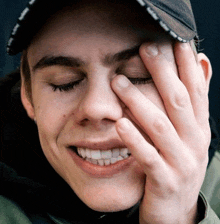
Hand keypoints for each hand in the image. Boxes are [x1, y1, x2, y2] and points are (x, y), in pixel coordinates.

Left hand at [111, 42, 211, 222]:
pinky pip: (148, 157)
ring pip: (161, 126)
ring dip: (139, 102)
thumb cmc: (176, 165)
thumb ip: (189, 105)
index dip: (186, 64)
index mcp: (199, 128)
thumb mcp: (188, 135)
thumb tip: (200, 66)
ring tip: (118, 82)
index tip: (172, 40)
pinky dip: (134, 140)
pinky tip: (119, 123)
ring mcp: (181, 162)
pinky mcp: (164, 181)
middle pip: (179, 101)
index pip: (195, 89)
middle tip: (145, 48)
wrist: (175, 211)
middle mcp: (195, 142)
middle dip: (163, 73)